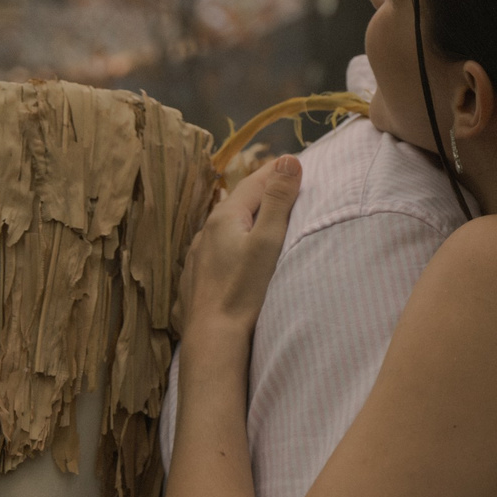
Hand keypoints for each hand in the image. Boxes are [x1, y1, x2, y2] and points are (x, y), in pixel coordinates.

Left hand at [180, 155, 301, 347]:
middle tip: (288, 187)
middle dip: (264, 192)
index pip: (256, 181)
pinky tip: (241, 252)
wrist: (212, 336)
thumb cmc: (243, 290)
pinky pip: (219, 248)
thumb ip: (278, 200)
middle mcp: (207, 229)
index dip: (278, 171)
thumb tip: (288, 160)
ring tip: (268, 219)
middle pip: (240, 201)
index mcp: (225, 216)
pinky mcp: (198, 275)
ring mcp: (199, 253)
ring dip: (248, 218)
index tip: (298, 164)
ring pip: (227, 226)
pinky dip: (235, 241)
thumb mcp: (267, 241)